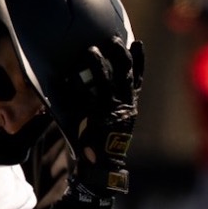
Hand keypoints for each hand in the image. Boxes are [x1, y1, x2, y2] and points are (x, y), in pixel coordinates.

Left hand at [65, 37, 145, 206]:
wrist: (102, 169)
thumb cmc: (104, 147)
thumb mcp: (113, 125)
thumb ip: (110, 109)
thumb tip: (98, 93)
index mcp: (130, 108)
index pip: (138, 80)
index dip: (139, 61)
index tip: (138, 43)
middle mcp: (125, 106)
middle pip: (127, 73)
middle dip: (120, 54)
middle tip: (113, 39)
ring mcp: (112, 110)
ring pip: (108, 79)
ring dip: (99, 63)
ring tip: (91, 50)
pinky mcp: (98, 116)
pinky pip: (88, 95)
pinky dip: (78, 84)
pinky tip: (68, 76)